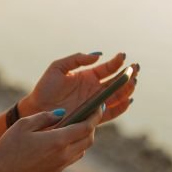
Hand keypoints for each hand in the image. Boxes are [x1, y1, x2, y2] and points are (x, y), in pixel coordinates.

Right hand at [0, 106, 104, 171]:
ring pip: (80, 152)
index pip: (86, 127)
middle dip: (91, 127)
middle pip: (88, 140)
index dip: (95, 116)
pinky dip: (70, 150)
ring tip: (74, 129)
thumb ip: (45, 117)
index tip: (98, 107)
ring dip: (81, 140)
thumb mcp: (24, 125)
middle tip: (87, 116)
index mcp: (58, 141)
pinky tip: (57, 145)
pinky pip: (68, 160)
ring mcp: (59, 167)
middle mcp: (63, 156)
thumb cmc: (8, 147)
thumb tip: (62, 113)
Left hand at [20, 52, 138, 123]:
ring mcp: (95, 103)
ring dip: (128, 89)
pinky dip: (121, 107)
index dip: (117, 62)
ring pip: (117, 96)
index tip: (124, 56)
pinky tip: (128, 100)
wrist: (37, 109)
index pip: (108, 68)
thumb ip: (77, 59)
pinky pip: (111, 113)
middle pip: (117, 82)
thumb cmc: (45, 88)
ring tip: (133, 82)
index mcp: (88, 76)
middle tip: (135, 68)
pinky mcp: (93, 116)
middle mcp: (95, 89)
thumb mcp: (58, 67)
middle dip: (128, 75)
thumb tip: (98, 55)